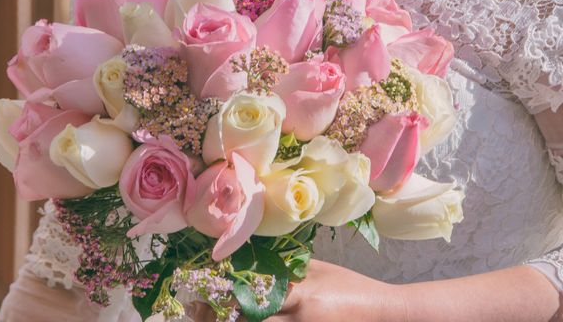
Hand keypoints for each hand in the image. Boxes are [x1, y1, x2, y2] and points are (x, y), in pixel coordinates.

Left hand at [189, 259, 403, 321]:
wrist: (383, 313)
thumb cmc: (349, 286)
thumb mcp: (317, 270)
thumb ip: (286, 269)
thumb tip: (253, 264)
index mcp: (301, 294)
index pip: (253, 296)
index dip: (224, 298)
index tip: (202, 293)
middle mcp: (299, 320)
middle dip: (221, 318)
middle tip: (197, 310)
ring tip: (214, 316)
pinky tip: (247, 319)